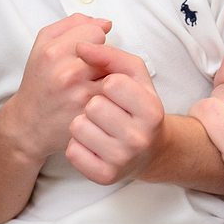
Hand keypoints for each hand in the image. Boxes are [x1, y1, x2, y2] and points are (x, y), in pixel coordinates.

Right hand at [0, 13, 110, 159]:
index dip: (94, 39)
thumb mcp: (44, 44)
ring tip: (97, 83)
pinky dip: (113, 95)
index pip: (96, 31)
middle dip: (104, 59)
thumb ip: (72, 24)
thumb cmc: (39, 81)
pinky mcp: (92, 114)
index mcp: (53, 52)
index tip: (86, 50)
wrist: (29, 124)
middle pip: (108, 53)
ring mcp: (81, 95)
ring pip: (116, 74)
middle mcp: (67, 73)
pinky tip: (102, 98)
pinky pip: (115, 96)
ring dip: (111, 77)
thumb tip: (105, 23)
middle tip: (92, 69)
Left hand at [66, 41, 164, 184]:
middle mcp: (139, 138)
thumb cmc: (137, 106)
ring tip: (98, 126)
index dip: (108, 82)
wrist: (148, 151)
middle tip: (106, 111)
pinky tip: (92, 143)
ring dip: (83, 122)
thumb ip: (111, 55)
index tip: (115, 91)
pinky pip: (72, 151)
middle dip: (94, 103)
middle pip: (93, 106)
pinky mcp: (103, 176)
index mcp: (151, 111)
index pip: (112, 83)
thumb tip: (81, 46)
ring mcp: (121, 160)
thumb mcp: (135, 77)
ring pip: (78, 126)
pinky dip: (77, 144)